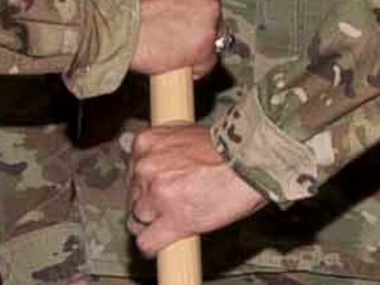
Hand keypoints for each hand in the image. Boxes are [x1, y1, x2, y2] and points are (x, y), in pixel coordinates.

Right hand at [118, 0, 220, 79]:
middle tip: (170, 24)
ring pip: (211, 32)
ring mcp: (210, 14)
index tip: (179, 4)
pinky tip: (175, 62)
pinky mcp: (205, 44)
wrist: (107, 15)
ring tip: (167, 43)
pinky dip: (194, 65)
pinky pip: (207, 60)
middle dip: (193, 16)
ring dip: (193, 39)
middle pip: (210, 4)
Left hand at [128, 124, 266, 254]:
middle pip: (132, 197)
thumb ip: (164, 151)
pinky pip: (147, 242)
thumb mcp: (184, 136)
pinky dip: (153, 245)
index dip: (144, 185)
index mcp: (147, 143)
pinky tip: (163, 240)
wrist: (247, 162)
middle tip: (169, 205)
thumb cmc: (225, 149)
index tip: (153, 192)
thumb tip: (157, 166)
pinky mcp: (171, 221)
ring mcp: (156, 195)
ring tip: (174, 217)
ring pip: (138, 220)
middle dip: (148, 204)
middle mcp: (146, 167)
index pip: (132, 173)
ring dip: (153, 222)